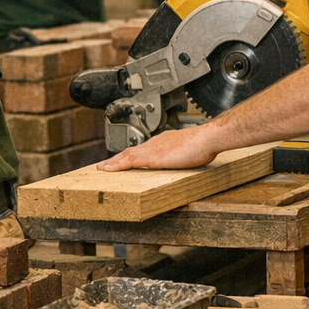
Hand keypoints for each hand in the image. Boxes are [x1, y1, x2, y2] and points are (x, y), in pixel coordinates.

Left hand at [99, 126, 217, 171]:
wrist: (206, 138)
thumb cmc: (204, 143)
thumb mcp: (190, 150)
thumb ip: (182, 154)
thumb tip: (182, 160)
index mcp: (163, 141)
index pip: (141, 148)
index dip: (130, 155)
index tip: (123, 159)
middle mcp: (154, 143)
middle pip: (130, 151)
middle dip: (117, 158)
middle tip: (105, 165)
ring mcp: (152, 149)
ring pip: (126, 155)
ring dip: (113, 162)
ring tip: (102, 168)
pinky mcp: (152, 157)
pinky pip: (128, 161)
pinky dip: (117, 165)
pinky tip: (108, 170)